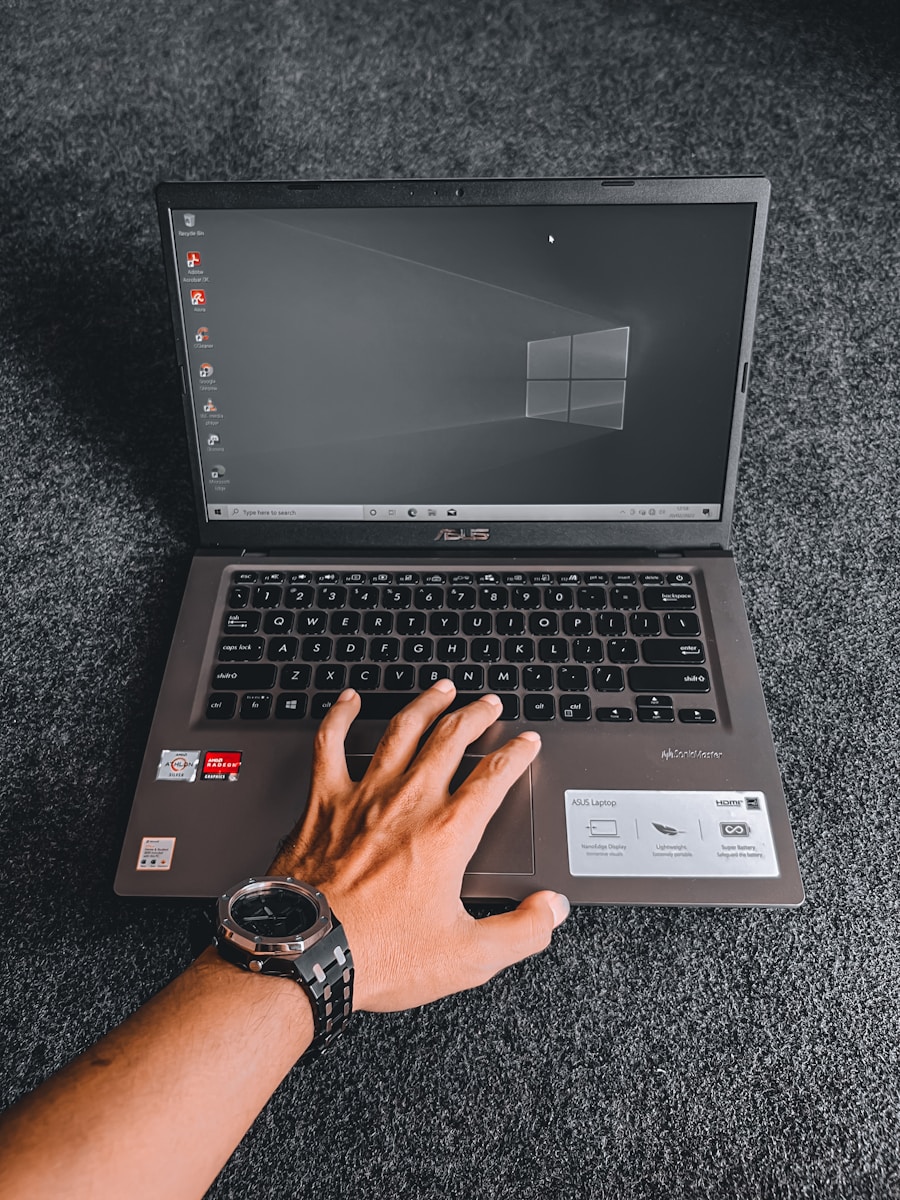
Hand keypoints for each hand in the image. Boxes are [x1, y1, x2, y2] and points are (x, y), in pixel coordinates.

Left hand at [269, 679, 569, 1011]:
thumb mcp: (467, 956)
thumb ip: (520, 931)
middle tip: (488, 704)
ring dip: (426, 705)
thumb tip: (551, 909)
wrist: (308, 955)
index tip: (526, 743)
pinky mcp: (323, 802)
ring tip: (441, 689)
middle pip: (451, 739)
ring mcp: (363, 797)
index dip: (516, 754)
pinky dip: (340, 716)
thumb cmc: (379, 954)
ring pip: (401, 731)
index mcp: (447, 834)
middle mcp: (408, 803)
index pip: (494, 777)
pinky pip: (330, 744)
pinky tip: (348, 700)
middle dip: (476, 716)